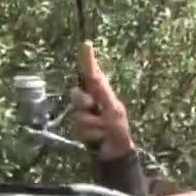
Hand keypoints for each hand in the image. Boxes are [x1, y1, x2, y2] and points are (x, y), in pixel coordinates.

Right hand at [69, 42, 134, 160]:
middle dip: (83, 103)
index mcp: (101, 93)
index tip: (87, 44)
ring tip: (103, 130)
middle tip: (93, 109)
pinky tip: (98, 137)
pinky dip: (91, 134)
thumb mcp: (113, 110)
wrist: (115, 151)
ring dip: (94, 125)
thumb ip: (101, 93)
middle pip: (76, 95)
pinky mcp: (78, 127)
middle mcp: (89, 100)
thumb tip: (95, 74)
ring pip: (78, 115)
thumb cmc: (118, 129)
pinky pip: (78, 128)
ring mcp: (82, 114)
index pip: (92, 74)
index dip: (88, 60)